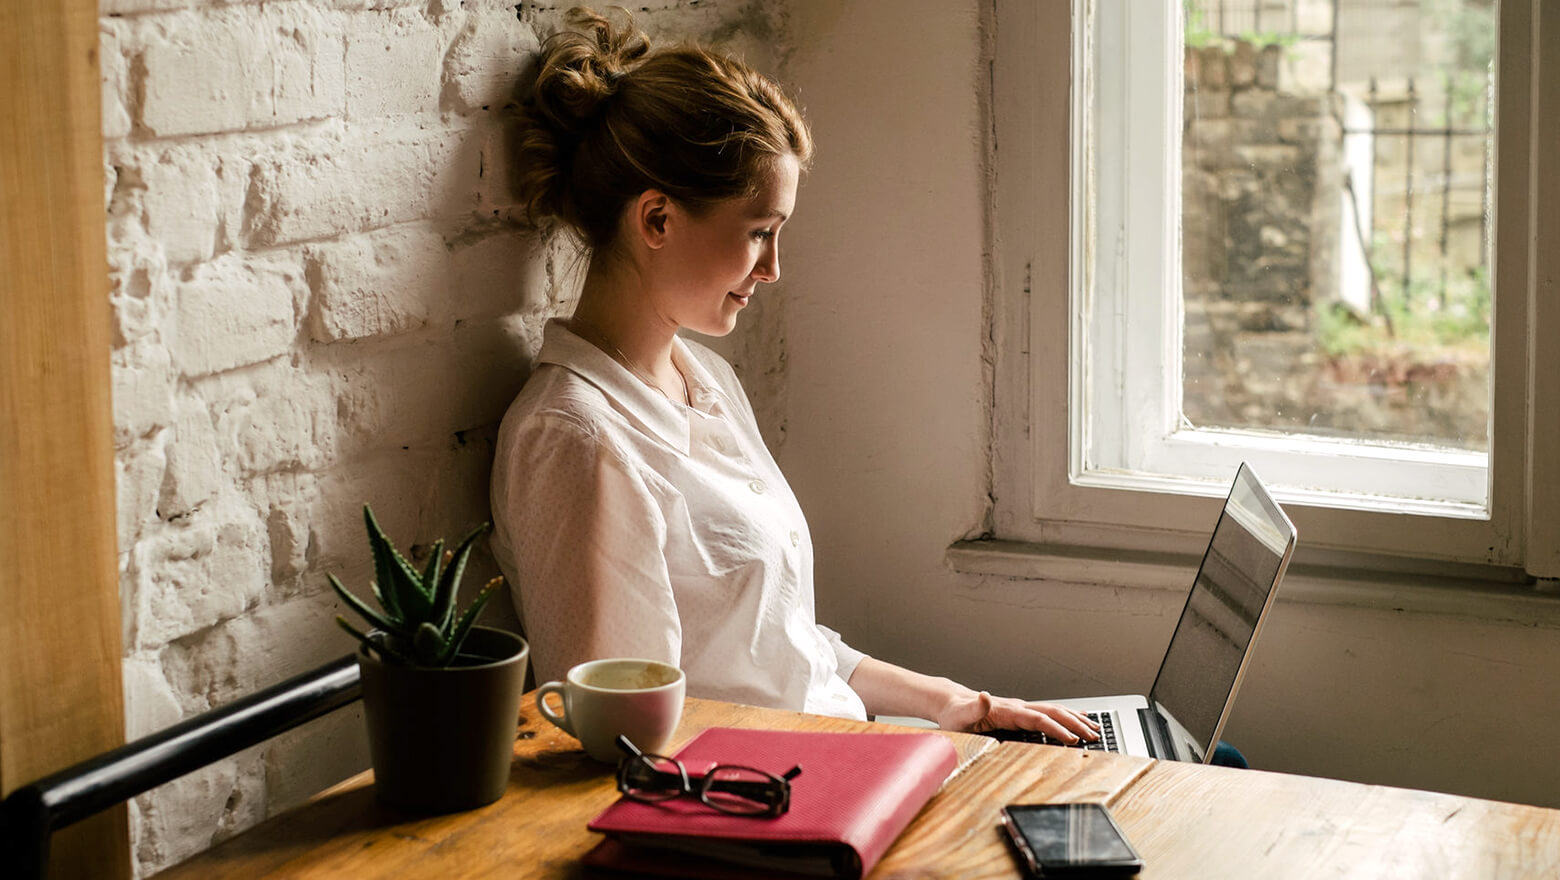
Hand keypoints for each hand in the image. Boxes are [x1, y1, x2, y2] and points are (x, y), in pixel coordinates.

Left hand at [935, 689, 1100, 742]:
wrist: (953, 702)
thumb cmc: (956, 713)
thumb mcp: (960, 714)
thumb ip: (974, 707)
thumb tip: (984, 695)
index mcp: (1007, 710)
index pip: (1038, 719)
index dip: (1056, 729)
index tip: (1072, 739)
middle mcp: (1017, 706)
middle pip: (1052, 712)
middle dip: (1074, 724)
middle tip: (1092, 737)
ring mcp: (1021, 708)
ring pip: (1054, 710)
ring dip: (1075, 719)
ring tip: (1094, 729)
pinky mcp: (1021, 712)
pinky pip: (1048, 713)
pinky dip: (1066, 715)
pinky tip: (1078, 718)